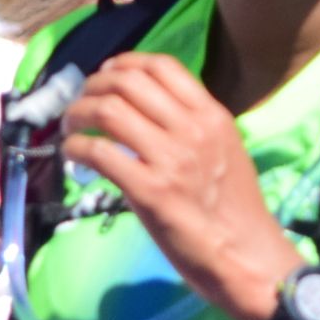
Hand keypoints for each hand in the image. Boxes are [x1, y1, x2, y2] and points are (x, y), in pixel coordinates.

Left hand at [62, 53, 298, 319]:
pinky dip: (76, 147)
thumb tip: (150, 116)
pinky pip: (99, 153)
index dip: (125, 63)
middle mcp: (192, 129)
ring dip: (78, 114)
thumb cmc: (236, 210)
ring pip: (108, 111)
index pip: (162, 66)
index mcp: (212, 116)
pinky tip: (73, 155)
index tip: (107, 74)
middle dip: (92, 86)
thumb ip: (193, 127)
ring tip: (71, 127)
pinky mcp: (150, 191)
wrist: (247, 257)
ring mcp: (171, 159)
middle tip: (80, 103)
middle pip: (127, 82)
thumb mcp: (226, 150)